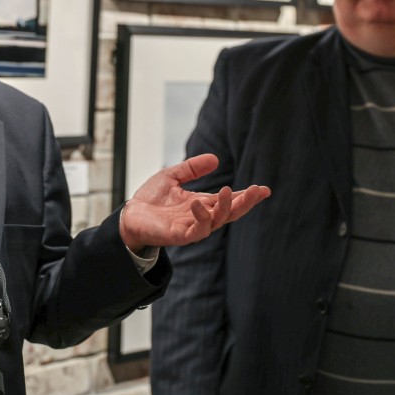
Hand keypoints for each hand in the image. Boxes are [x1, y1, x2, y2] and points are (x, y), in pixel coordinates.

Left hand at [119, 153, 269, 252]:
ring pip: (217, 221)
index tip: (264, 189)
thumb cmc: (151, 198)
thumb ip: (192, 168)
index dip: (247, 196)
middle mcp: (201, 216)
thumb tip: (215, 159)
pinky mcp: (180, 236)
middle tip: (258, 191)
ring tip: (229, 191)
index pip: (229, 201)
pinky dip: (201, 218)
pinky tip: (199, 204)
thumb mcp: (173, 176)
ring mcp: (192, 227)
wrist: (130, 214)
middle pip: (229, 212)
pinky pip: (196, 230)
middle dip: (246, 203)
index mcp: (203, 203)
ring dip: (226, 208)